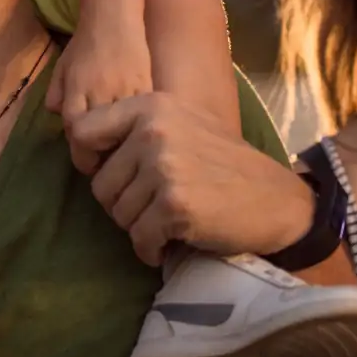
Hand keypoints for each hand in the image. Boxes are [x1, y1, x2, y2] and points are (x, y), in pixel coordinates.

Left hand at [46, 14, 152, 173]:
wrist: (114, 19)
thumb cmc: (84, 44)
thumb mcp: (61, 69)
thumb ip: (56, 95)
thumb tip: (58, 118)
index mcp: (77, 91)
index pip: (76, 133)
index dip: (81, 154)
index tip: (87, 162)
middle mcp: (100, 94)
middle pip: (101, 139)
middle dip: (102, 158)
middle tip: (105, 166)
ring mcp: (125, 91)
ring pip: (126, 133)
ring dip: (123, 148)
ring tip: (124, 156)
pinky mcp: (147, 88)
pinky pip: (143, 118)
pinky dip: (140, 131)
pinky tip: (140, 136)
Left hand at [67, 93, 313, 266]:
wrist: (276, 200)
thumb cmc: (224, 167)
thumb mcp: (182, 124)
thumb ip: (137, 128)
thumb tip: (80, 149)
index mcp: (151, 106)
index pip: (82, 131)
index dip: (89, 161)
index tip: (114, 178)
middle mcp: (154, 130)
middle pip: (100, 183)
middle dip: (123, 206)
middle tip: (155, 209)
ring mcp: (164, 166)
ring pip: (118, 214)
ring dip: (140, 228)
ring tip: (169, 222)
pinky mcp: (175, 204)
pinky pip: (139, 239)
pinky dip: (151, 250)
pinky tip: (170, 244)